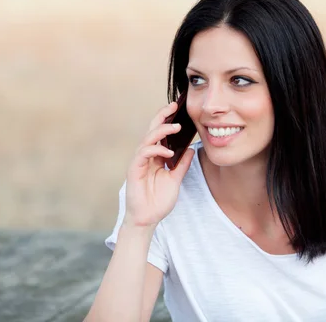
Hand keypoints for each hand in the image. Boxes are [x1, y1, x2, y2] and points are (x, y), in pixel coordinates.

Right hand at [123, 101, 194, 227]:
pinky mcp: (134, 169)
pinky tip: (168, 152)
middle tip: (174, 106)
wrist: (147, 219)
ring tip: (176, 127)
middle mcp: (146, 156)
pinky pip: (144, 153)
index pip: (160, 133)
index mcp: (155, 156)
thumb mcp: (176, 179)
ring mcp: (139, 161)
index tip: (178, 108)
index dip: (167, 119)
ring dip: (161, 131)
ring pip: (148, 138)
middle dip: (162, 116)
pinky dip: (156, 150)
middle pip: (152, 129)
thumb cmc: (158, 201)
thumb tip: (191, 148)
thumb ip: (182, 164)